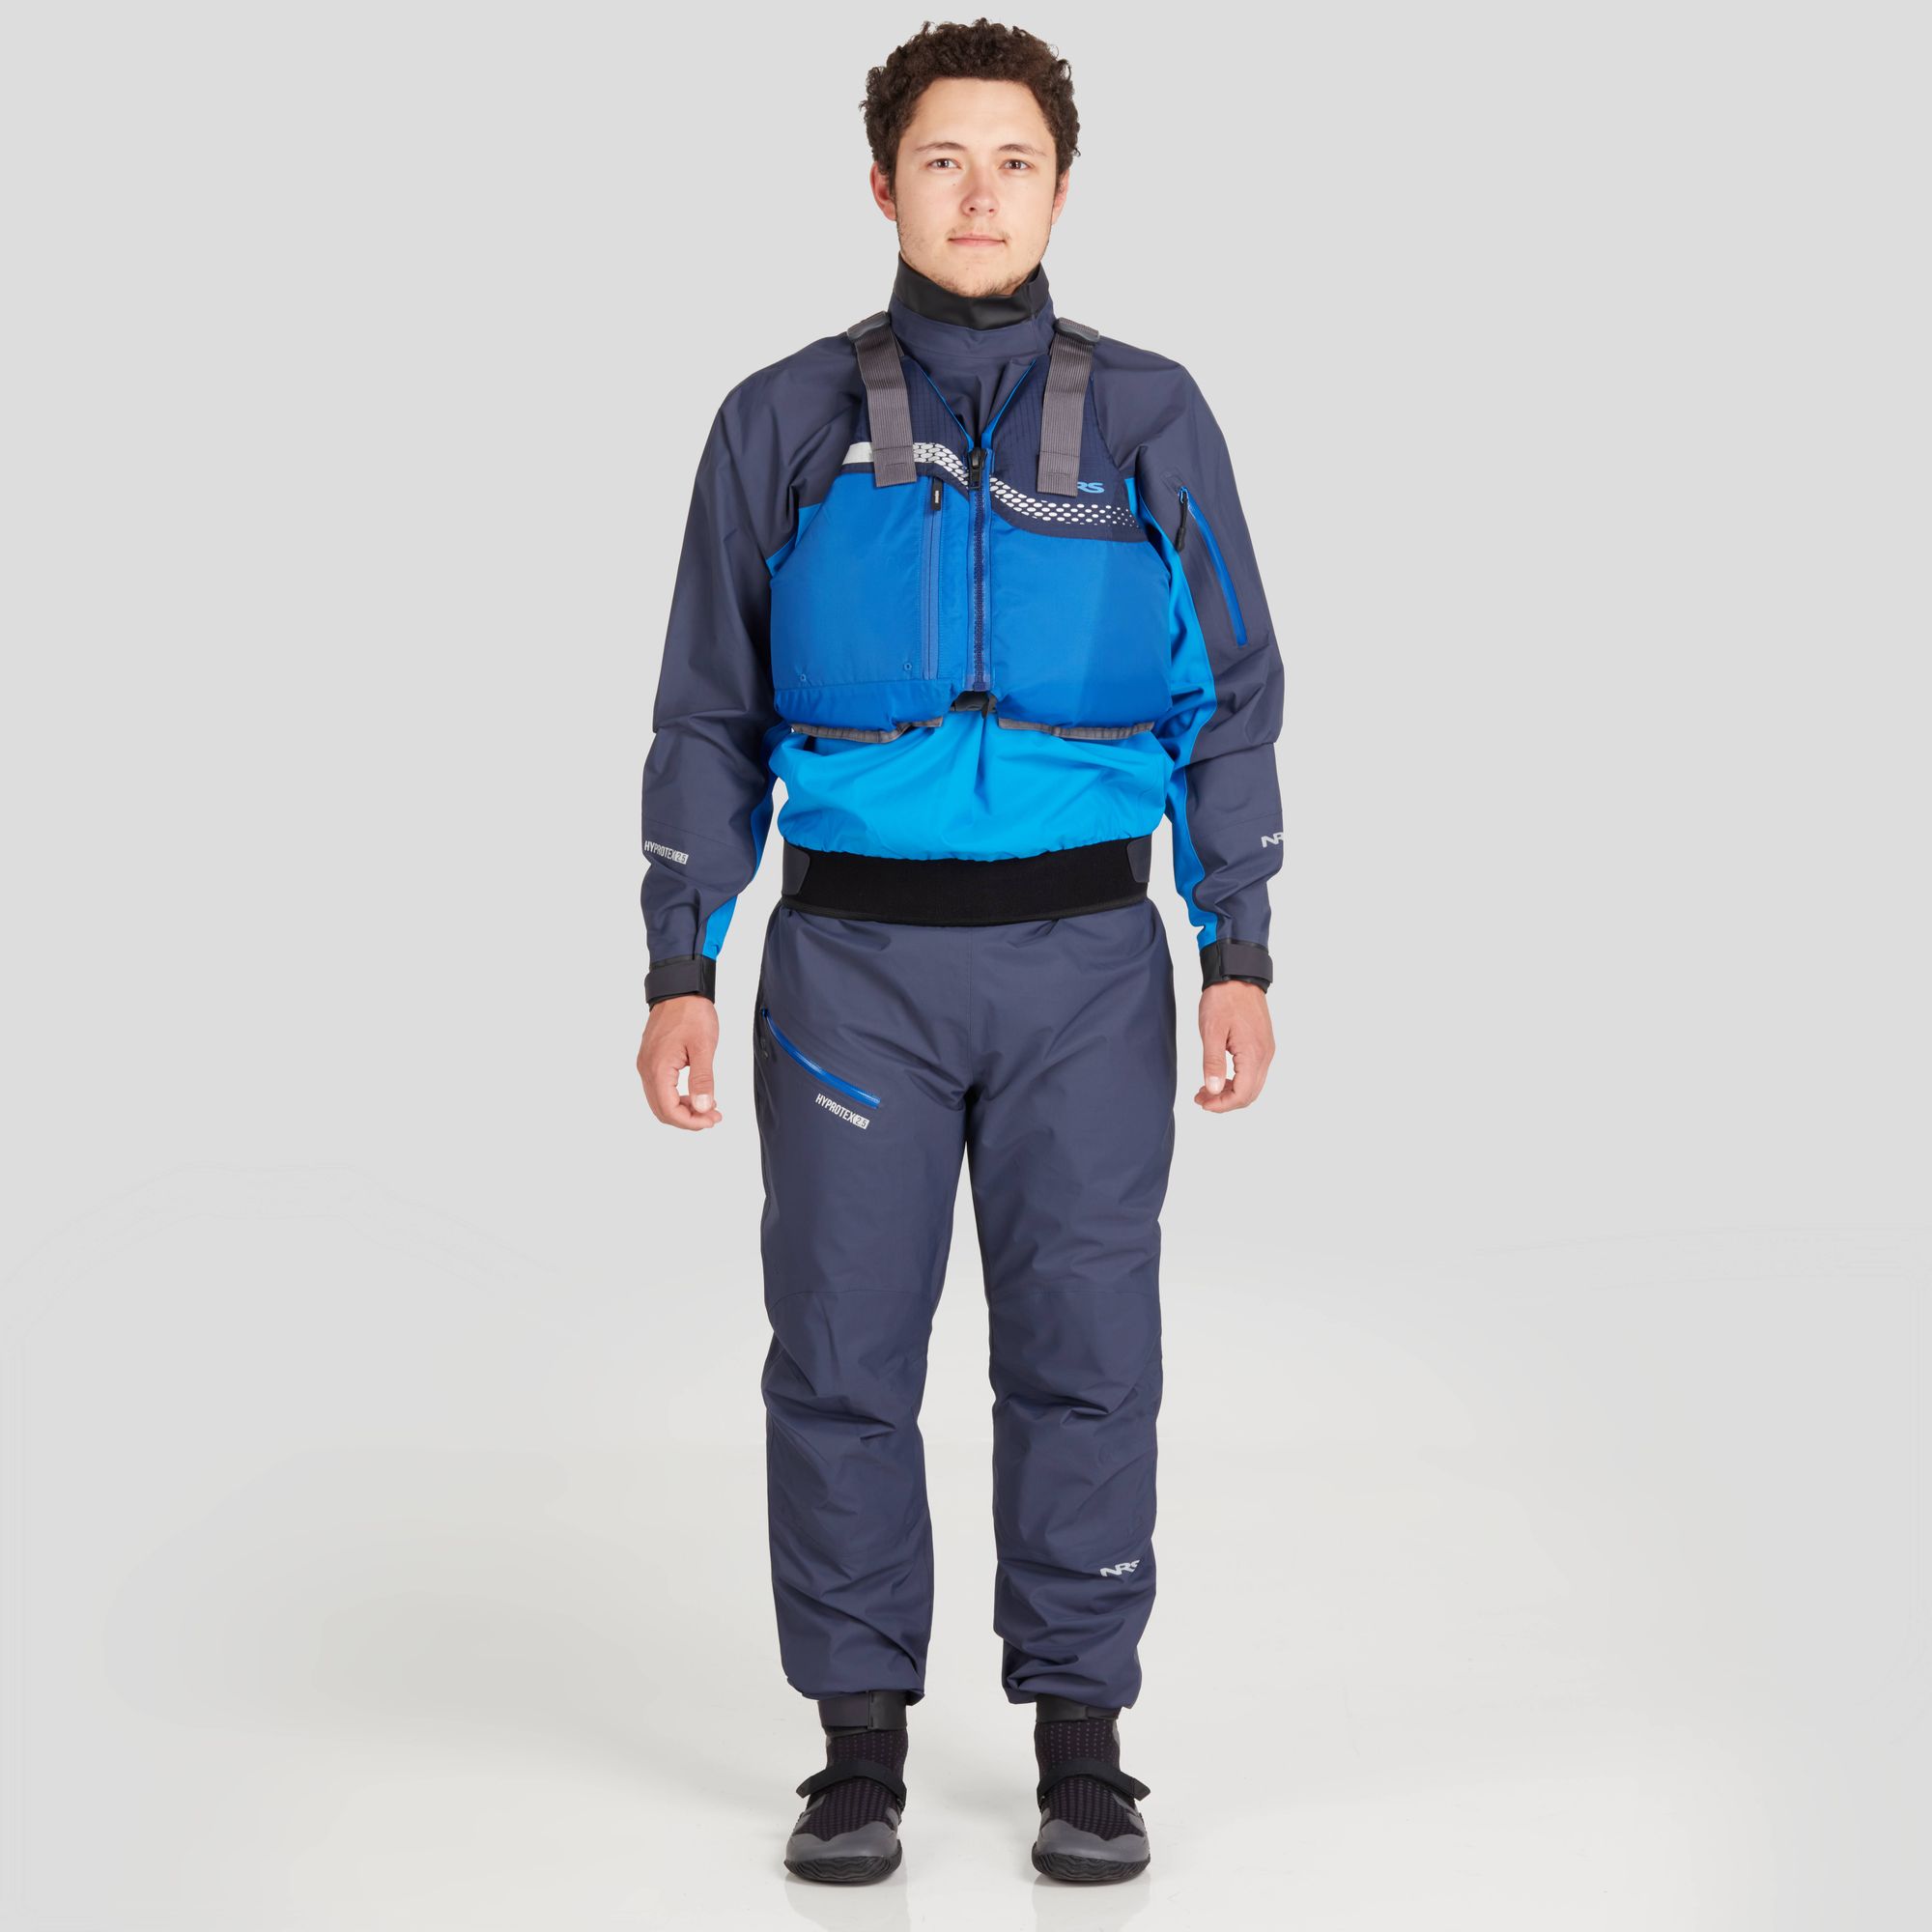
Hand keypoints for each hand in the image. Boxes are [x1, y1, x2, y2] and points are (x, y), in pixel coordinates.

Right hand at [637, 995, 723, 1130]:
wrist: (680, 990)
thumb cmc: (692, 1013)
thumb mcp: (703, 1047)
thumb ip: (702, 1080)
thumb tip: (703, 1108)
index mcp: (658, 1068)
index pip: (669, 1110)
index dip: (690, 1122)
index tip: (712, 1120)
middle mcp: (647, 1069)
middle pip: (662, 1110)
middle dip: (688, 1119)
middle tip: (713, 1117)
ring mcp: (646, 1064)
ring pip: (660, 1101)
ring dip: (683, 1109)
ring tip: (708, 1107)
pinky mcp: (651, 1059)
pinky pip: (660, 1088)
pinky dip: (677, 1097)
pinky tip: (696, 1094)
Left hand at [1194, 981, 1272, 1112]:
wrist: (1237, 976)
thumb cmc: (1223, 999)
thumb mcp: (1211, 1031)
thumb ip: (1212, 1063)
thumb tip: (1212, 1090)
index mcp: (1253, 1054)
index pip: (1242, 1094)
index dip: (1222, 1105)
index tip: (1202, 1103)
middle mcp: (1265, 1055)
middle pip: (1250, 1094)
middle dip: (1225, 1101)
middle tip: (1200, 1098)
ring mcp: (1266, 1050)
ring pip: (1253, 1085)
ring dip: (1230, 1092)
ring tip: (1206, 1089)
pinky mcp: (1262, 1045)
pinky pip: (1253, 1072)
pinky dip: (1237, 1080)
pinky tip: (1219, 1076)